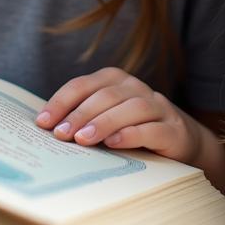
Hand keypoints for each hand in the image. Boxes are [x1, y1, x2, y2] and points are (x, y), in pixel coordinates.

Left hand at [35, 67, 204, 164]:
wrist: (182, 142)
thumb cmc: (134, 130)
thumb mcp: (107, 120)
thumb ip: (85, 119)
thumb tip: (49, 130)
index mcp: (115, 81)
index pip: (83, 85)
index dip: (61, 101)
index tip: (43, 122)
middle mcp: (136, 88)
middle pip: (105, 95)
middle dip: (79, 113)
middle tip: (61, 134)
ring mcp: (158, 106)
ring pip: (130, 108)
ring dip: (103, 122)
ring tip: (83, 139)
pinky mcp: (173, 129)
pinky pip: (152, 128)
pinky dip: (131, 134)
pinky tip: (114, 144)